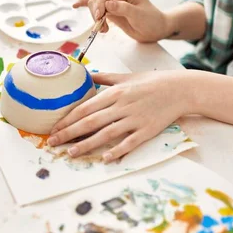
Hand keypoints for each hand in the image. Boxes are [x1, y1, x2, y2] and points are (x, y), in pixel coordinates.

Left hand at [47, 71, 192, 161]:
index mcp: (115, 92)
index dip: (67, 119)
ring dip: (87, 144)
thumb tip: (87, 74)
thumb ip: (105, 78)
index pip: (85, 108)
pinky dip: (117, 151)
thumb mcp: (126, 77)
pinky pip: (129, 143)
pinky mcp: (147, 130)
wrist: (180, 89)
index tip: (53, 128)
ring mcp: (134, 119)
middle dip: (69, 133)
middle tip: (52, 143)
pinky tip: (105, 158)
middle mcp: (122, 106)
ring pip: (106, 134)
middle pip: (90, 122)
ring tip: (71, 153)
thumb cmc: (152, 82)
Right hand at [74, 0, 170, 42]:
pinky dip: (85, 6)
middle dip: (96, 12)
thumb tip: (107, 5)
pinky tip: (76, 5)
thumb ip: (123, 8)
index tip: (100, 15)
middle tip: (101, 25)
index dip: (100, 1)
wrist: (155, 30)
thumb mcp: (138, 15)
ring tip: (104, 30)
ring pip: (94, 5)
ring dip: (95, 18)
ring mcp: (112, 1)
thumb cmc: (151, 20)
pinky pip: (95, 7)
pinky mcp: (109, 11)